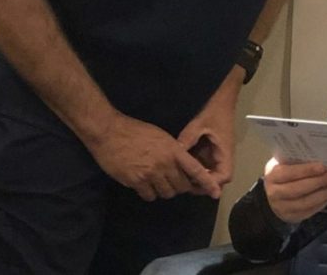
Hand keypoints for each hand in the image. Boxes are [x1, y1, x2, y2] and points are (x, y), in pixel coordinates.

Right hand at [88, 112, 221, 201]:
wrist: (111, 133)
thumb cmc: (137, 131)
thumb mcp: (162, 136)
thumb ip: (173, 151)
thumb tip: (181, 165)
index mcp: (173, 151)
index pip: (195, 170)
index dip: (207, 183)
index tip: (216, 192)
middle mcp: (165, 164)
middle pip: (182, 186)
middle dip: (182, 186)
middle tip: (176, 182)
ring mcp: (150, 174)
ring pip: (167, 193)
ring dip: (166, 190)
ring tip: (159, 181)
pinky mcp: (136, 182)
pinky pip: (150, 196)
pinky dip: (150, 193)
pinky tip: (146, 185)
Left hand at [177, 72, 239, 191]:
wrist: (221, 97)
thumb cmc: (214, 111)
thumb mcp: (199, 124)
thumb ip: (187, 140)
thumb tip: (173, 156)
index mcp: (225, 151)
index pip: (224, 176)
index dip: (211, 183)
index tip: (195, 182)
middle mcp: (223, 155)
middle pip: (216, 178)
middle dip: (201, 183)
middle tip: (183, 183)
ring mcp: (217, 152)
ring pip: (209, 171)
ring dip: (197, 175)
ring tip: (179, 177)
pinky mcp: (211, 148)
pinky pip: (204, 162)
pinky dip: (195, 166)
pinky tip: (181, 166)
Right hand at [263, 157, 326, 223]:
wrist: (274, 192)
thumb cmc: (284, 172)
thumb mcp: (285, 163)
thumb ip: (297, 159)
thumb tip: (320, 155)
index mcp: (273, 175)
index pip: (289, 173)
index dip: (306, 170)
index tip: (322, 167)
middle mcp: (274, 193)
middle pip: (297, 189)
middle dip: (318, 182)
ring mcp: (281, 207)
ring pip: (305, 203)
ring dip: (324, 194)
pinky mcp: (291, 217)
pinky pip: (308, 212)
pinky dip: (322, 203)